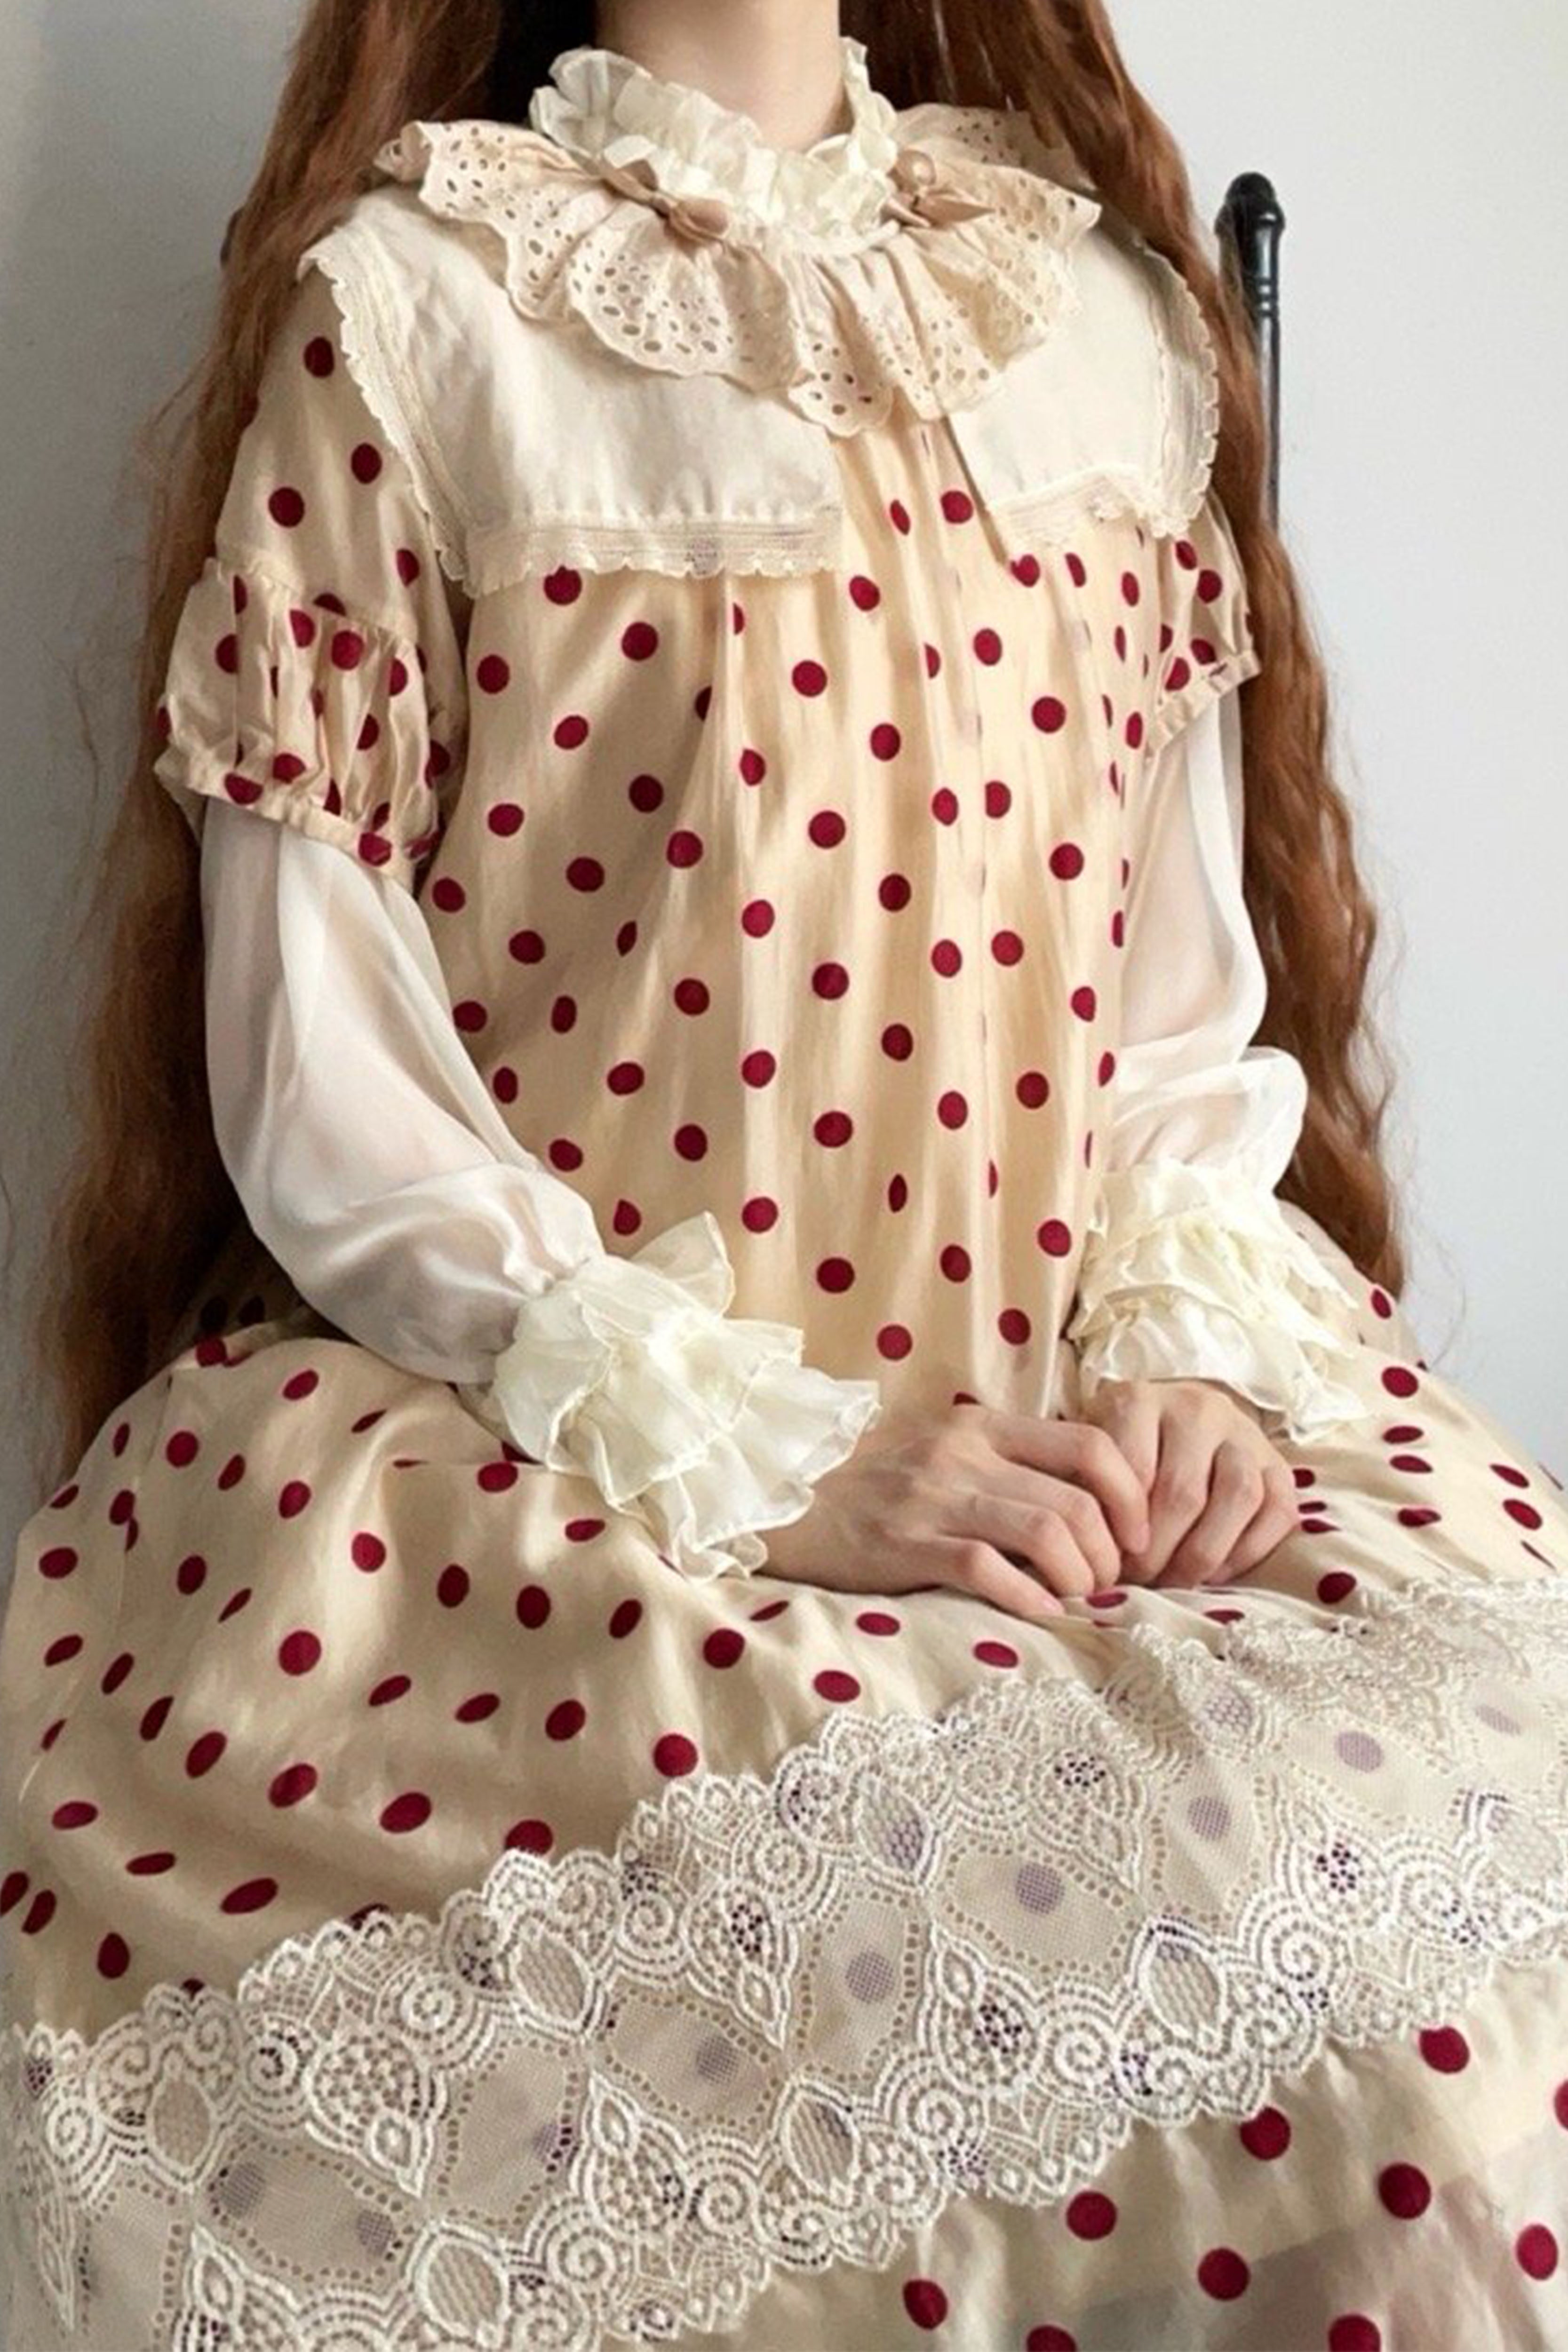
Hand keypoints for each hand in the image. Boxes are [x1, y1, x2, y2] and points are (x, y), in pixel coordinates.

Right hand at [759, 1399, 1151, 1626]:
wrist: (784, 1495)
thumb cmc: (873, 1480)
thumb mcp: (944, 1448)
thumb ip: (1006, 1461)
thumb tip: (1084, 1496)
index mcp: (982, 1426)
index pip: (1091, 1443)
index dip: (1130, 1493)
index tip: (1136, 1534)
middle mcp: (965, 1455)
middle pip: (1078, 1501)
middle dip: (1111, 1552)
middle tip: (1108, 1581)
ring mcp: (935, 1499)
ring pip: (1046, 1534)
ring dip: (1079, 1578)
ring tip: (1076, 1599)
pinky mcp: (906, 1545)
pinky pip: (989, 1571)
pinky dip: (1029, 1600)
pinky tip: (1040, 1616)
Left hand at [1078, 1376, 1297, 1586]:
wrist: (1173, 1417)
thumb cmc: (1119, 1450)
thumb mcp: (1092, 1455)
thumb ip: (1088, 1491)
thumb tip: (1086, 1554)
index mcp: (1139, 1400)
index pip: (1134, 1471)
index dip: (1123, 1527)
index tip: (1111, 1559)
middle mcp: (1196, 1408)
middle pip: (1184, 1491)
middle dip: (1159, 1552)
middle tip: (1140, 1581)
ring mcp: (1243, 1433)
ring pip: (1239, 1496)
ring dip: (1204, 1553)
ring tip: (1176, 1581)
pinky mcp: (1278, 1463)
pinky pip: (1278, 1510)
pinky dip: (1248, 1551)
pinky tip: (1215, 1573)